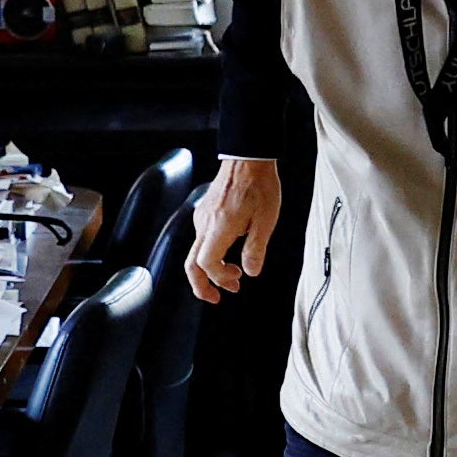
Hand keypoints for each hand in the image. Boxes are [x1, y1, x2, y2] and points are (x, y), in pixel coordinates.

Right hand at [187, 157, 283, 302]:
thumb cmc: (258, 184)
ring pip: (196, 252)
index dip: (219, 278)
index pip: (207, 264)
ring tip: (232, 276)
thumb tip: (251, 272)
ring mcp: (201, 217)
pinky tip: (229, 252)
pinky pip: (201, 239)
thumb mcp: (265, 220)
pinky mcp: (204, 212)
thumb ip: (256, 249)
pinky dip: (211, 254)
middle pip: (191, 264)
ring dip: (211, 269)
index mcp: (219, 228)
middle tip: (217, 298)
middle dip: (202, 286)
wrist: (247, 158)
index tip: (236, 282)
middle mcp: (204, 224)